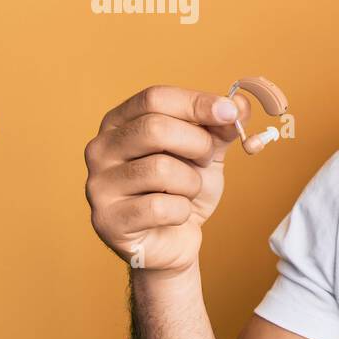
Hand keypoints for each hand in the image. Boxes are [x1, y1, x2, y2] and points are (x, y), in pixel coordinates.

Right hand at [84, 85, 252, 273]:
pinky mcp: (107, 220)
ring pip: (160, 169)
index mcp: (120, 122)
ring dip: (191, 183)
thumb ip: (220, 127)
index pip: (154, 97)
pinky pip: (159, 207)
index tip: (230, 113)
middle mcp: (101, 149)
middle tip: (207, 160)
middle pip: (154, 128)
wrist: (174, 241)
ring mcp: (98, 185)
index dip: (196, 103)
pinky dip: (181, 211)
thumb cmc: (183, 190)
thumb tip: (240, 104)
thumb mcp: (207, 153)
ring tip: (187, 191)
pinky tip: (175, 215)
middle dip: (198, 145)